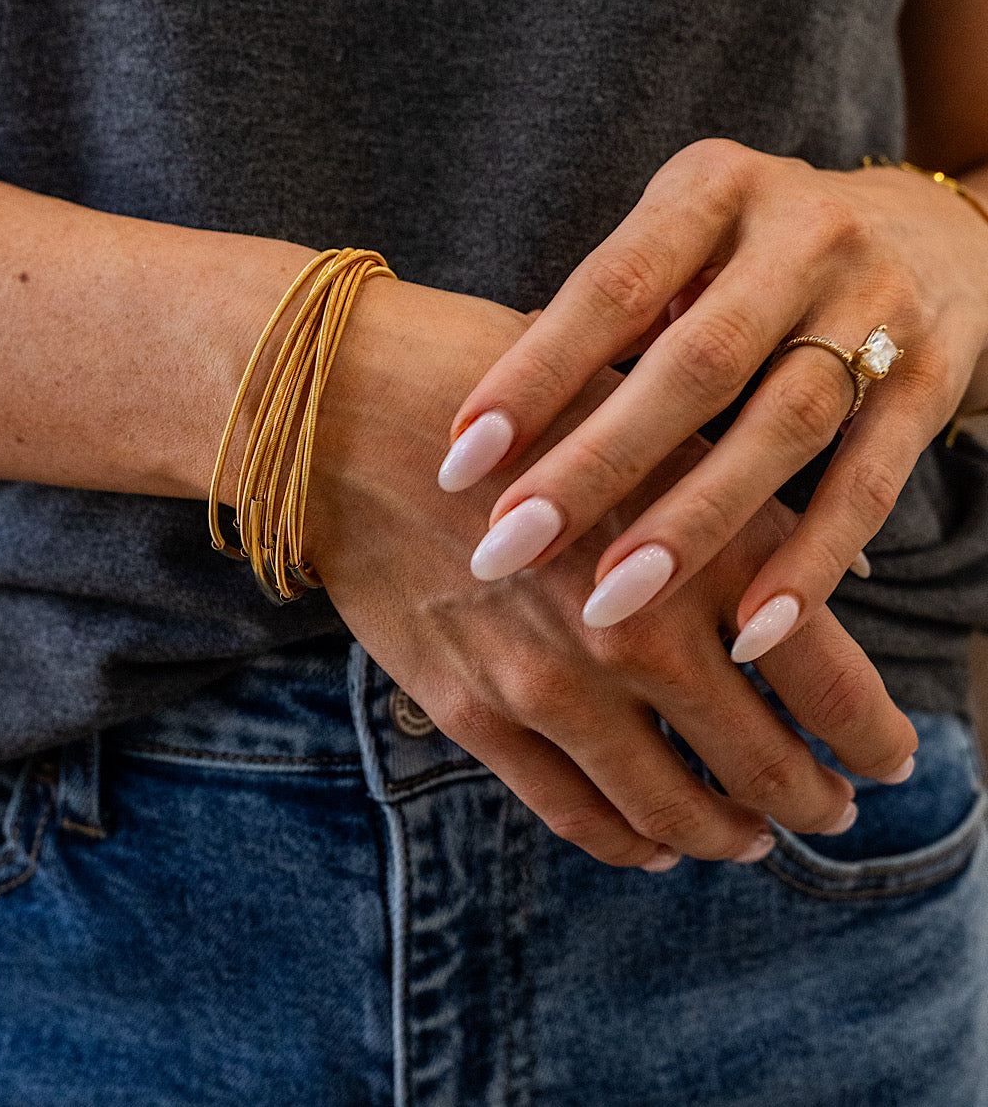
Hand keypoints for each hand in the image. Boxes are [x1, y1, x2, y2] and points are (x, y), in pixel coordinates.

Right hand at [256, 274, 917, 868]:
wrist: (343, 407)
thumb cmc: (503, 388)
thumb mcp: (640, 412)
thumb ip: (730, 497)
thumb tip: (819, 568)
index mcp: (697, 544)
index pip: (824, 677)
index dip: (871, 732)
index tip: (889, 756)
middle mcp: (636, 631)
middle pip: (761, 763)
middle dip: (812, 798)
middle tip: (833, 808)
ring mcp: (550, 683)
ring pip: (670, 810)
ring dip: (726, 835)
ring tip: (751, 837)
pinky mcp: (473, 709)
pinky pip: (572, 812)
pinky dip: (627, 842)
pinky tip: (652, 844)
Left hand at [441, 139, 987, 659]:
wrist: (936, 231)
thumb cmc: (758, 252)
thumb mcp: (688, 237)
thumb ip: (615, 314)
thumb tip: (499, 427)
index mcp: (714, 188)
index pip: (611, 285)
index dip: (534, 374)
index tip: (460, 459)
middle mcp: (801, 233)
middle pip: (692, 364)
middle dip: (594, 466)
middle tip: (506, 549)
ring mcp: (878, 304)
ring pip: (780, 428)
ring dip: (691, 526)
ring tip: (609, 602)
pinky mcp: (934, 376)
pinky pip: (870, 483)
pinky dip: (809, 561)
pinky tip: (750, 630)